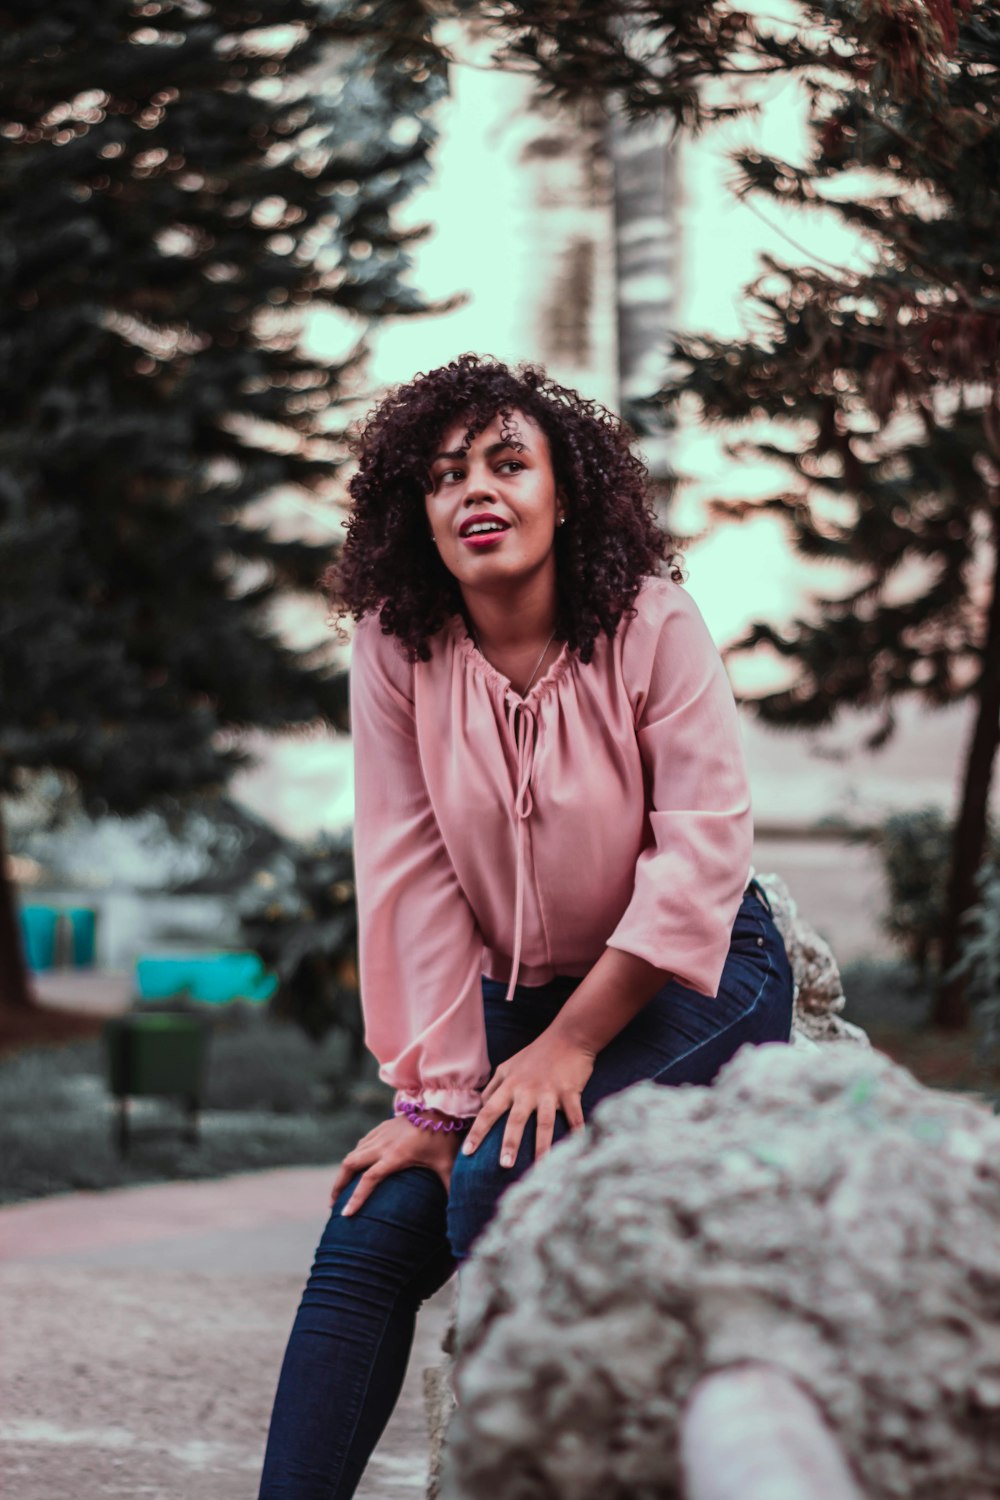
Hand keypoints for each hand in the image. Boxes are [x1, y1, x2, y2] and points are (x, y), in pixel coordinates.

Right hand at [331, 1114, 463, 1215]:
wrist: (441, 1106)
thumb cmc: (445, 1137)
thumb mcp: (448, 1165)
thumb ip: (449, 1189)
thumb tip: (458, 1213)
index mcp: (396, 1156)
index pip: (369, 1180)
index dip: (356, 1198)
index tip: (345, 1215)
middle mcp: (383, 1145)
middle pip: (350, 1165)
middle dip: (339, 1185)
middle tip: (334, 1204)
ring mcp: (380, 1134)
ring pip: (353, 1153)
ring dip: (344, 1172)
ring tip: (341, 1190)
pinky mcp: (382, 1127)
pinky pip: (361, 1144)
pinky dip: (354, 1157)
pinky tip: (356, 1167)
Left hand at [461, 1031, 593, 1167]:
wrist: (568, 1036)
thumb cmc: (536, 1054)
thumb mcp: (508, 1066)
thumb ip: (493, 1086)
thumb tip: (480, 1105)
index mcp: (510, 1085)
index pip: (488, 1111)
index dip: (477, 1132)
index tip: (467, 1152)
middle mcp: (527, 1090)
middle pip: (516, 1120)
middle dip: (510, 1143)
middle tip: (504, 1165)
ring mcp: (549, 1092)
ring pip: (544, 1123)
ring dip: (542, 1146)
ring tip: (540, 1167)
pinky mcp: (570, 1092)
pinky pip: (574, 1115)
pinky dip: (577, 1131)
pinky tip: (579, 1148)